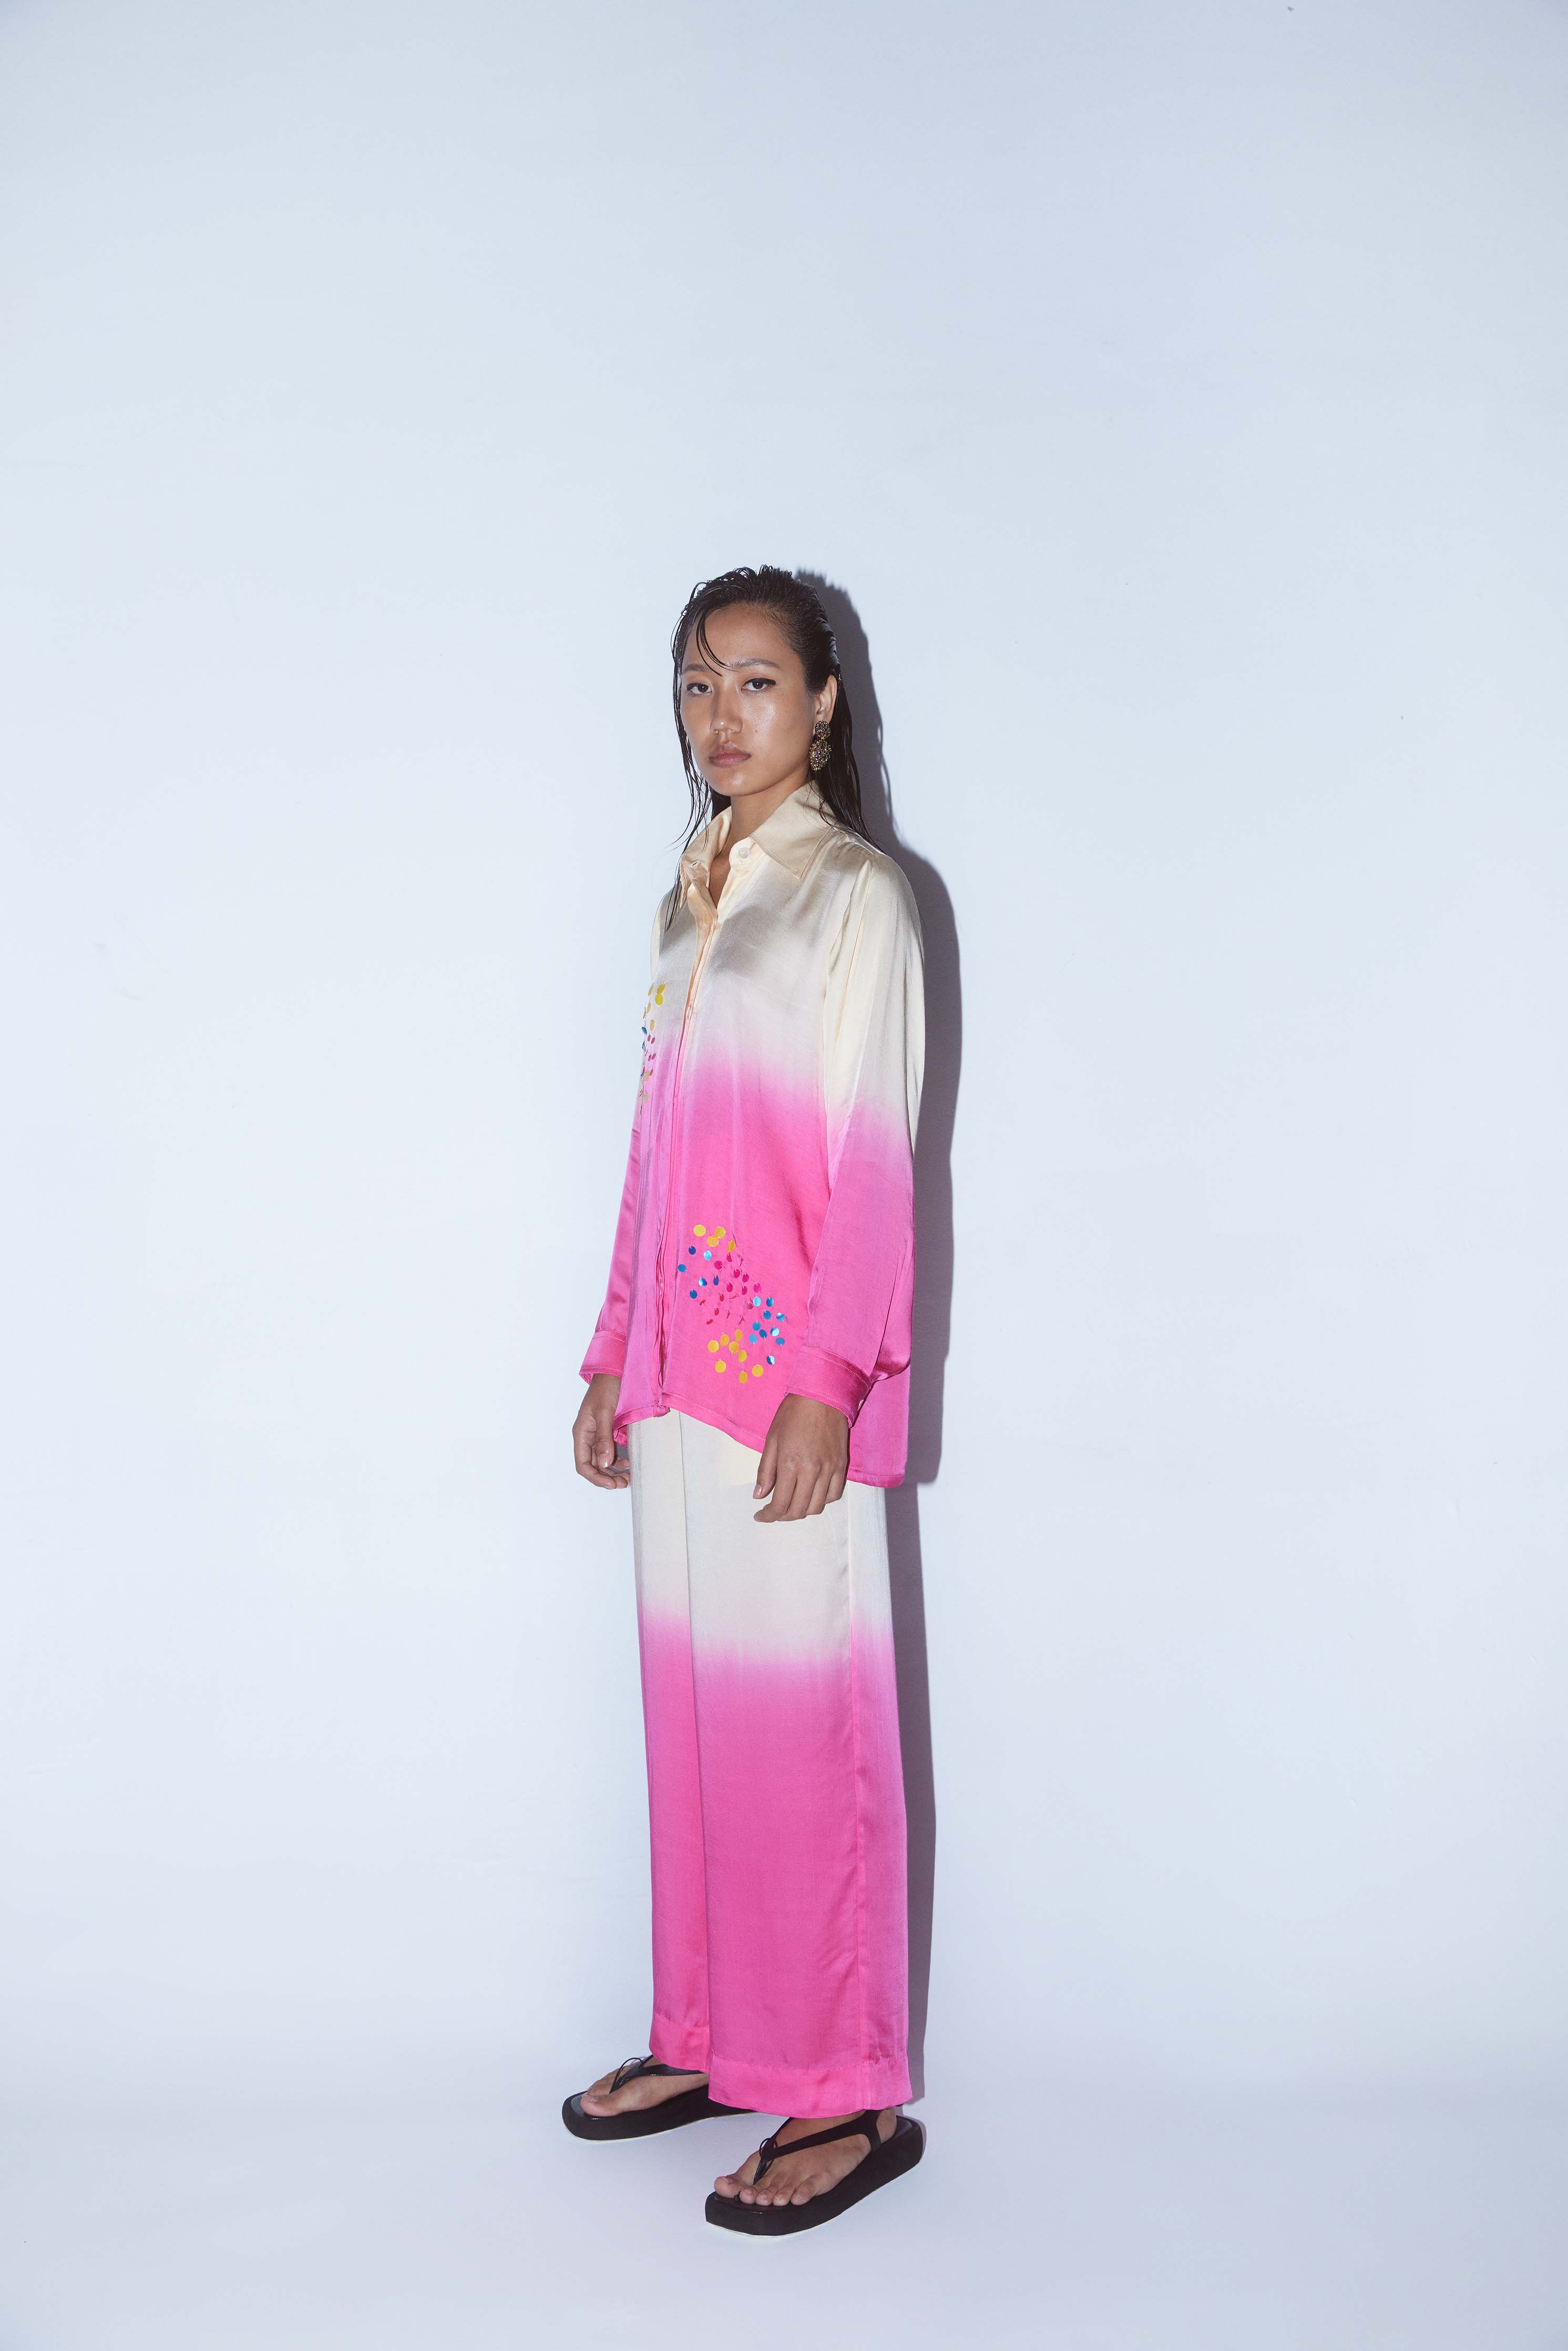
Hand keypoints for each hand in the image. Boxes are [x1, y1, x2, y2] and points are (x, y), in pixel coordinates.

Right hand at [573, 1374, 628, 1488]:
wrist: (616, 1370)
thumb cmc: (607, 1388)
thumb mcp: (605, 1413)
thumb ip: (604, 1438)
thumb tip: (604, 1464)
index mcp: (581, 1433)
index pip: (583, 1465)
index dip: (596, 1478)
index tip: (613, 1484)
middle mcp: (587, 1436)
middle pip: (592, 1466)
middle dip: (607, 1477)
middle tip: (625, 1483)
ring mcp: (597, 1434)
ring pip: (601, 1461)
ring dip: (613, 1471)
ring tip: (628, 1477)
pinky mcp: (607, 1431)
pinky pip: (609, 1451)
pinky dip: (618, 1460)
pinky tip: (628, 1462)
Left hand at [753, 1393, 848, 1522]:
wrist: (822, 1396)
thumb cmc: (793, 1414)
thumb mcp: (771, 1440)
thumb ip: (765, 1470)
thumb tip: (759, 1495)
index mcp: (790, 1464)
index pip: (780, 1504)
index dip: (768, 1516)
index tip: (760, 1516)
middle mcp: (811, 1471)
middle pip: (798, 1510)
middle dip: (783, 1516)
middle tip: (774, 1512)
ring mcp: (829, 1470)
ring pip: (817, 1507)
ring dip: (802, 1511)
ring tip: (792, 1504)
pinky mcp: (841, 1466)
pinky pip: (834, 1495)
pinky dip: (821, 1501)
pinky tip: (811, 1495)